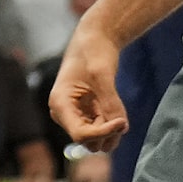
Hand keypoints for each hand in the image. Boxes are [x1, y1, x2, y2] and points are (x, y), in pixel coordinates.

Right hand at [48, 27, 126, 148]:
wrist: (95, 40)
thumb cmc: (93, 51)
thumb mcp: (102, 75)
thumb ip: (110, 103)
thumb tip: (121, 127)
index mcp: (60, 103)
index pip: (80, 134)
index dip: (103, 133)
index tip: (122, 122)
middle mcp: (64, 113)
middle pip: (88, 142)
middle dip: (107, 133)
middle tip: (121, 116)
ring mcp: (75, 115)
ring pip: (96, 141)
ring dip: (111, 131)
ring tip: (117, 110)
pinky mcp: (86, 115)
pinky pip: (101, 132)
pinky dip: (112, 126)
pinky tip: (115, 108)